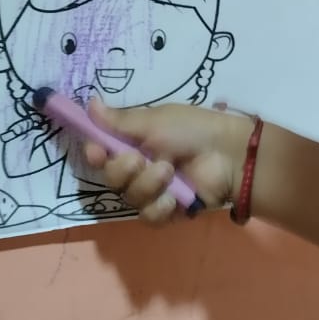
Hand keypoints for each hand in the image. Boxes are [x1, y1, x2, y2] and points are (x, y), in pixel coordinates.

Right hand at [84, 100, 250, 223]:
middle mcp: (139, 169)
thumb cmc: (193, 130)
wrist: (229, 153)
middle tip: (140, 160)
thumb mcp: (155, 120)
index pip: (101, 153)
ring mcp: (154, 191)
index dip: (94, 153)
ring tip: (169, 171)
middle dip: (122, 170)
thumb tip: (90, 102)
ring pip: (130, 198)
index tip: (96, 151)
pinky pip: (149, 217)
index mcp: (133, 143)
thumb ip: (120, 120)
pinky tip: (173, 198)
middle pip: (111, 179)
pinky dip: (158, 207)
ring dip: (147, 185)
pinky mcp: (168, 211)